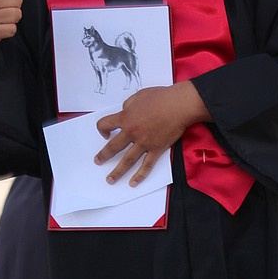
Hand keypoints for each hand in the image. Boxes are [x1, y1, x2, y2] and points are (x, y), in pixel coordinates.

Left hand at [94, 82, 209, 186]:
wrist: (179, 105)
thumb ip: (128, 105)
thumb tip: (124, 112)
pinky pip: (146, 166)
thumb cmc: (161, 97)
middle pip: (113, 147)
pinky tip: (133, 183)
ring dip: (117, 172)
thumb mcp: (138, 96)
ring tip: (110, 179)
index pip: (105, 125)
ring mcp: (144, 143)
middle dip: (103, 156)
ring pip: (127, 161)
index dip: (102, 129)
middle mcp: (132, 132)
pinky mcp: (156, 149)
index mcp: (126, 118)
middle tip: (98, 162)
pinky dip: (139, 176)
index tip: (104, 133)